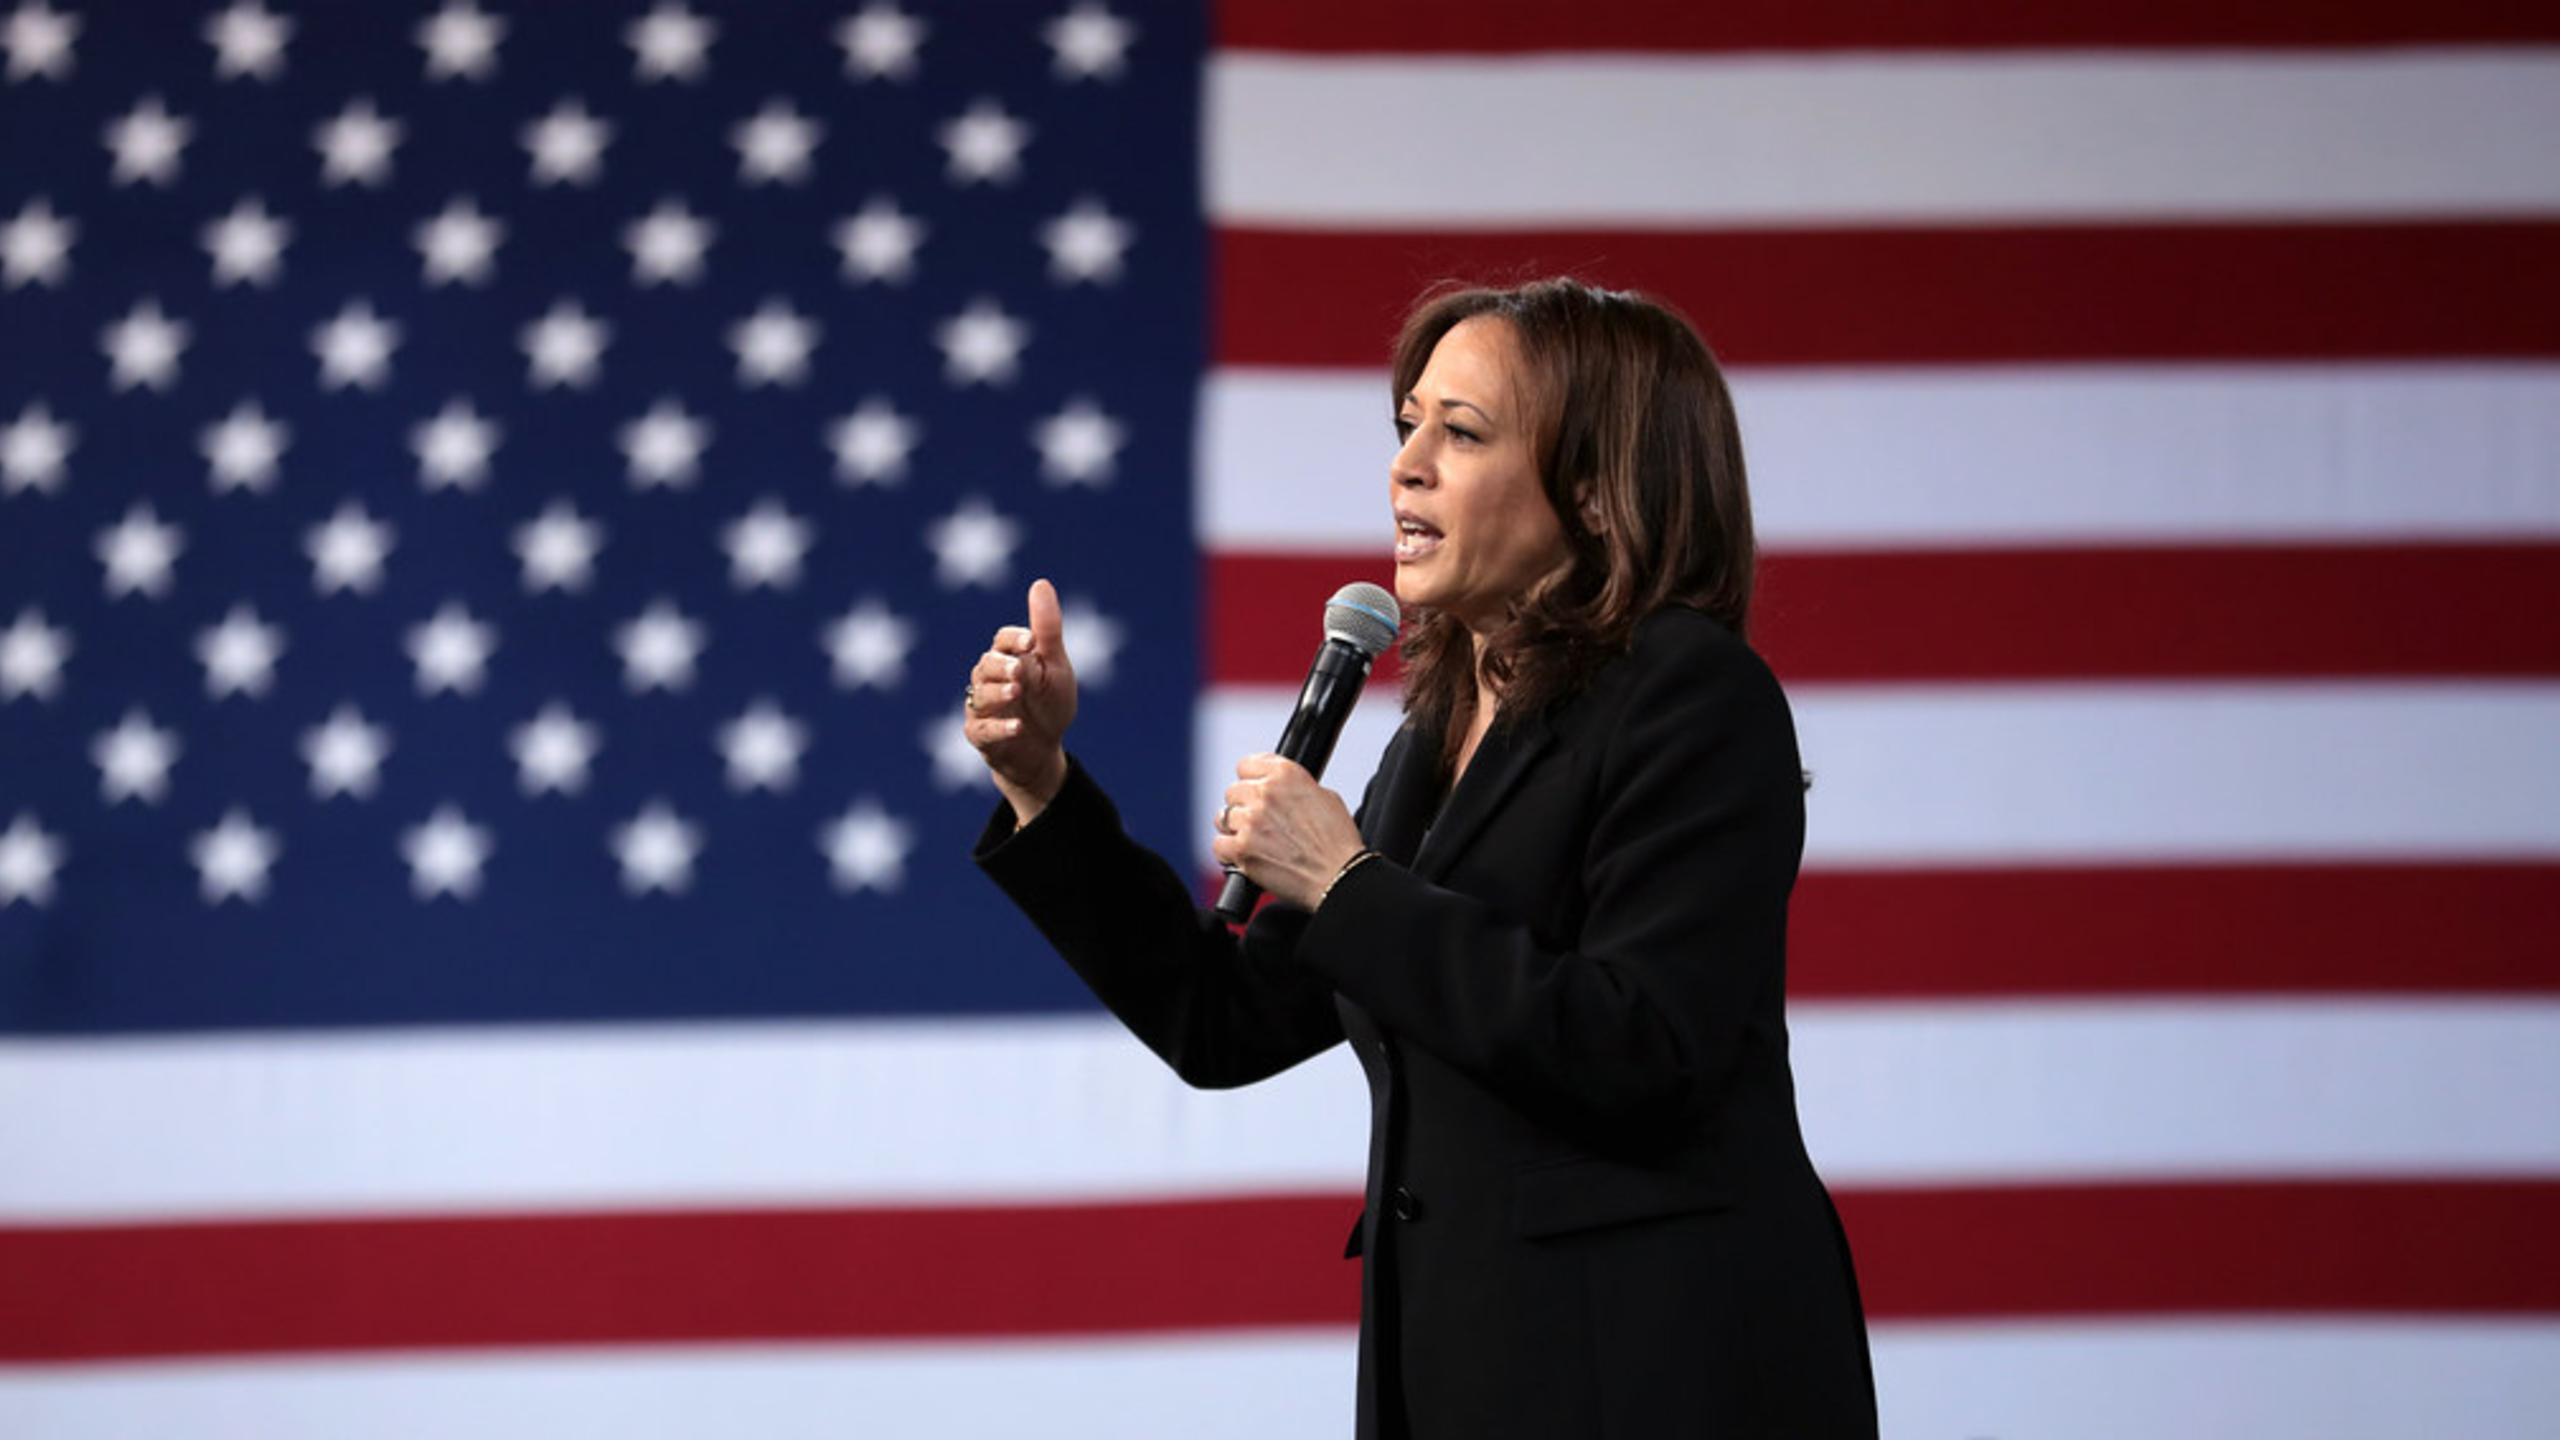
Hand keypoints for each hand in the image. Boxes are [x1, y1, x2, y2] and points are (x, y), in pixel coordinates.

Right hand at [967, 578, 1076, 825]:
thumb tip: (1040, 582)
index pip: (1003, 640)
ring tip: (1017, 691)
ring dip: (998, 692)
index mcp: (1009, 658)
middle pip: (986, 665)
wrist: (1043, 750)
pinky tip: (1018, 726)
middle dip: (1002, 665)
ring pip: (981, 695)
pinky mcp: (980, 735)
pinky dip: (999, 727)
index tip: (1031, 641)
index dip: (1014, 639)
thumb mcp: (1055, 666)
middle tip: (1020, 670)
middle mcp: (990, 680)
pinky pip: (983, 730)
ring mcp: (982, 708)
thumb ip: (1047, 629)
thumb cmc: (1049, 703)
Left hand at [1210, 754, 1364, 909]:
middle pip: (1233, 792)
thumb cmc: (1337, 842)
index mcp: (1286, 774)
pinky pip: (1219, 845)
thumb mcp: (1325, 797)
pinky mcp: (1242, 849)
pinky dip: (1229, 853)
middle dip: (1244, 806)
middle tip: (1259, 823)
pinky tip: (1245, 856)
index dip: (1251, 780)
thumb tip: (1279, 788)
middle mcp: (1265, 793)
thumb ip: (1295, 786)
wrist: (1339, 876)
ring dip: (1235, 829)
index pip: (1246, 765)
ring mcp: (1251, 821)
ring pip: (1223, 817)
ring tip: (1253, 841)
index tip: (1254, 791)